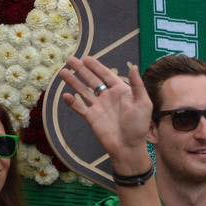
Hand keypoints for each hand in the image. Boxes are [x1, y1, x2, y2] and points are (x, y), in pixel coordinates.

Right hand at [58, 56, 153, 172]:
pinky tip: (64, 95)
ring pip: (83, 91)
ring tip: (62, 72)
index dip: (96, 66)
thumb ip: (137, 85)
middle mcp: (107, 96)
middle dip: (81, 70)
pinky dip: (72, 102)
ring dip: (73, 82)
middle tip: (70, 60)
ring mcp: (98, 107)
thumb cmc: (138, 125)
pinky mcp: (91, 117)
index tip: (86, 58)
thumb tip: (133, 66)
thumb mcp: (143, 103)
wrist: (128, 146)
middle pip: (92, 80)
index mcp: (120, 91)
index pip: (106, 75)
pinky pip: (79, 108)